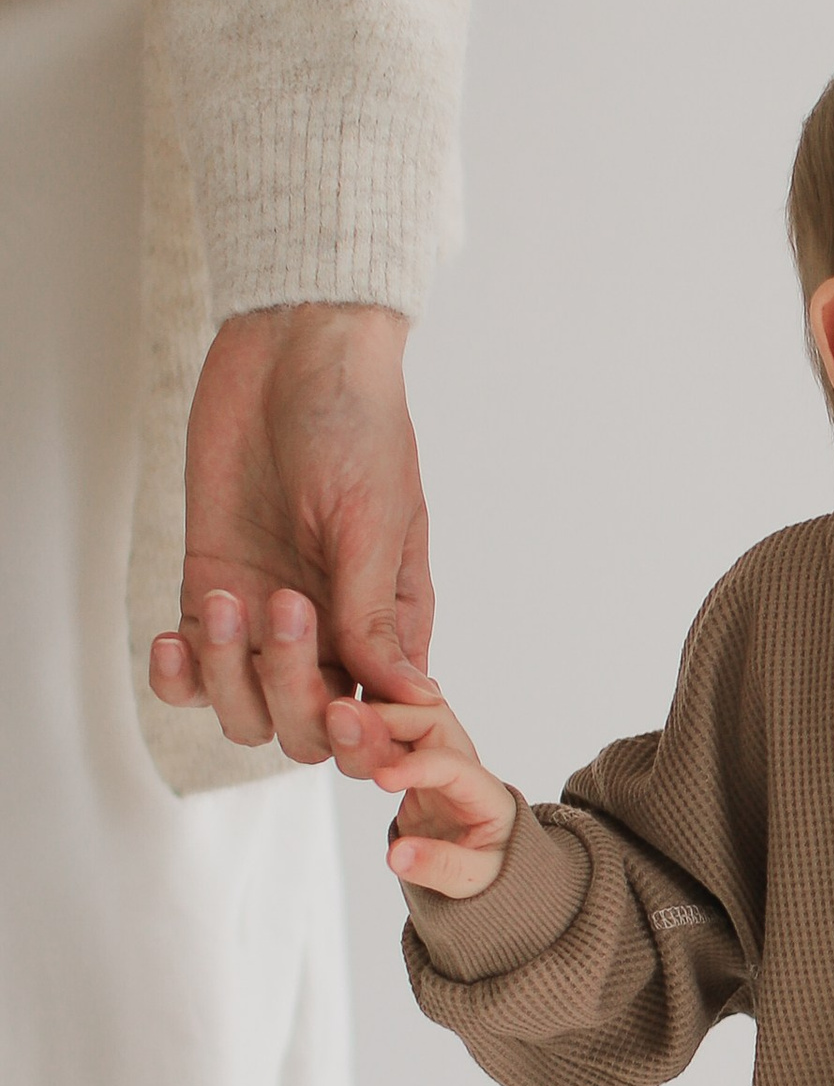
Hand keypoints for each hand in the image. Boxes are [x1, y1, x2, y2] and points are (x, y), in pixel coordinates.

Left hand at [147, 304, 433, 762]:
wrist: (291, 352)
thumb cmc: (356, 423)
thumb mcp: (375, 520)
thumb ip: (375, 615)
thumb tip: (406, 699)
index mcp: (392, 621)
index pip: (382, 717)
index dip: (361, 734)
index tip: (341, 704)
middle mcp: (333, 631)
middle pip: (309, 727)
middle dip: (291, 690)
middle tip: (285, 606)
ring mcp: (269, 617)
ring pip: (246, 709)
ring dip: (232, 675)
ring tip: (231, 600)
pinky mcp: (212, 591)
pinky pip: (191, 669)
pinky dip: (179, 675)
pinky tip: (175, 640)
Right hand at [323, 688, 516, 899]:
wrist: (481, 868)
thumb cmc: (486, 870)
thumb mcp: (473, 880)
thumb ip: (439, 867)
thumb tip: (397, 856)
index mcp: (485, 792)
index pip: (451, 763)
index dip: (414, 766)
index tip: (379, 780)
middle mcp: (463, 765)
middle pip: (431, 718)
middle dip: (390, 717)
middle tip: (346, 724)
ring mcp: (435, 759)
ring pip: (408, 715)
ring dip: (375, 713)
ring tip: (338, 722)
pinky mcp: (411, 762)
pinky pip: (389, 731)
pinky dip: (366, 725)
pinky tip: (342, 728)